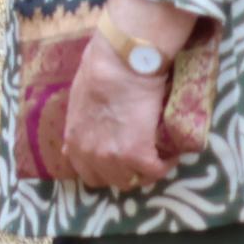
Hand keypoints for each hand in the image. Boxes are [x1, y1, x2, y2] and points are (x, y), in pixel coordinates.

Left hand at [54, 14, 198, 189]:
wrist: (120, 63)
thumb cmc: (100, 72)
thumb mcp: (78, 102)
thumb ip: (81, 125)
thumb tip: (84, 135)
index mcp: (74, 141)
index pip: (88, 174)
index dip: (105, 169)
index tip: (120, 161)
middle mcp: (89, 155)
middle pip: (111, 181)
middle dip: (126, 172)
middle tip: (141, 158)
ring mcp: (112, 157)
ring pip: (134, 180)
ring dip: (146, 170)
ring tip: (157, 155)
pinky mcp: (137, 155)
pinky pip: (155, 171)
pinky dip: (166, 164)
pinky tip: (170, 153)